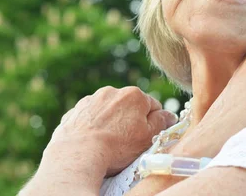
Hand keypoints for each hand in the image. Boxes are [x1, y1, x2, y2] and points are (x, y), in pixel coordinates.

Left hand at [33, 86, 177, 191]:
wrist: (79, 153)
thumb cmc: (117, 146)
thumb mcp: (149, 137)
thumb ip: (162, 122)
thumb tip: (169, 114)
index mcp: (134, 95)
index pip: (152, 106)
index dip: (153, 122)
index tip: (147, 136)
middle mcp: (112, 91)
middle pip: (129, 107)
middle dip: (130, 121)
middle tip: (127, 142)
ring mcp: (91, 100)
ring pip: (108, 110)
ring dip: (111, 122)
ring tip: (108, 143)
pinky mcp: (76, 111)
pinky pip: (90, 117)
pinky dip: (93, 126)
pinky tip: (93, 141)